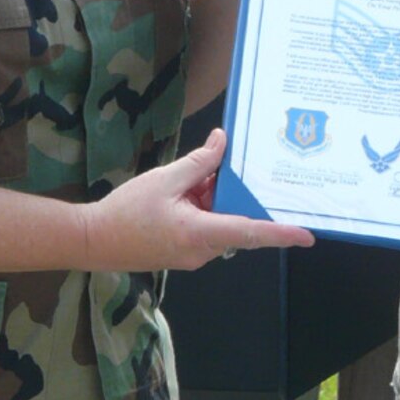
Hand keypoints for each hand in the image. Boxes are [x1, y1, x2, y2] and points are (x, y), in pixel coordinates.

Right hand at [79, 128, 313, 271]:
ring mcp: (192, 256)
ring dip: (211, 201)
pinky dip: (200, 210)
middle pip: (234, 222)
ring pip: (218, 224)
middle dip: (228, 195)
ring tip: (189, 180)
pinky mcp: (182, 254)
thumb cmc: (126, 211)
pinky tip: (182, 193)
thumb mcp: (164, 179)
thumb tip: (221, 142)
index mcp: (200, 234)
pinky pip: (205, 230)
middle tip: (216, 171)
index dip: (280, 234)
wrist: (91, 240)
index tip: (307, 236)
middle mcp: (202, 251)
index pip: (250, 232)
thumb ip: (198, 163)